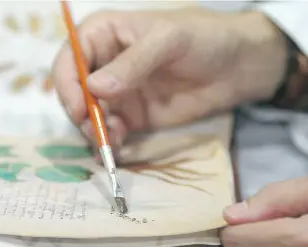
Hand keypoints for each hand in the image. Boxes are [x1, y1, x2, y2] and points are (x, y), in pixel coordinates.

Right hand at [51, 7, 286, 151]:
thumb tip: (94, 88)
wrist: (240, 66)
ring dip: (93, 132)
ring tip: (111, 143)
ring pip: (89, 116)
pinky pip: (111, 133)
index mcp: (104, 34)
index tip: (79, 108)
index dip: (67, 83)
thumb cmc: (204, 38)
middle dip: (79, 113)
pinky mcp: (133, 117)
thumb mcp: (168, 41)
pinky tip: (117, 150)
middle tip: (95, 132)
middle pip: (74, 91)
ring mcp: (117, 93)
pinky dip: (110, 143)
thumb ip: (132, 64)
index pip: (69, 58)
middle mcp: (104, 64)